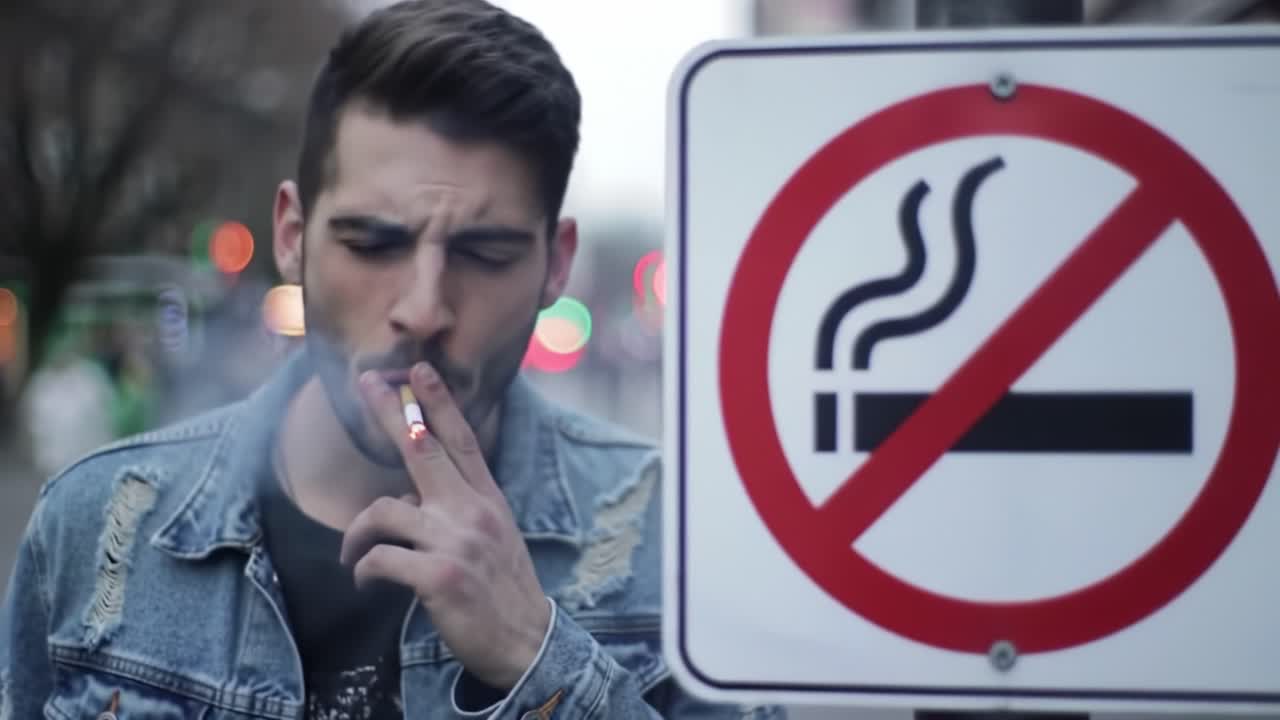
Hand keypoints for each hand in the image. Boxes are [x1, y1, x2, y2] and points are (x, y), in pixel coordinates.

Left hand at [340, 362, 551, 689]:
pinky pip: (380, 558)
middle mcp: (472, 511)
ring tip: (352, 555)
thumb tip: (410, 497)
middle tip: (366, 382)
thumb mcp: (493, 537)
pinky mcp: (437, 575)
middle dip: (389, 411)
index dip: (439, 402)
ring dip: (356, 534)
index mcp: (487, 500)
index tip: (420, 370)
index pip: (462, 440)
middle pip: (421, 448)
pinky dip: (363, 570)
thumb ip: (459, 510)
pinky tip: (365, 583)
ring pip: (383, 510)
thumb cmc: (502, 590)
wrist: (525, 642)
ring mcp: (455, 541)